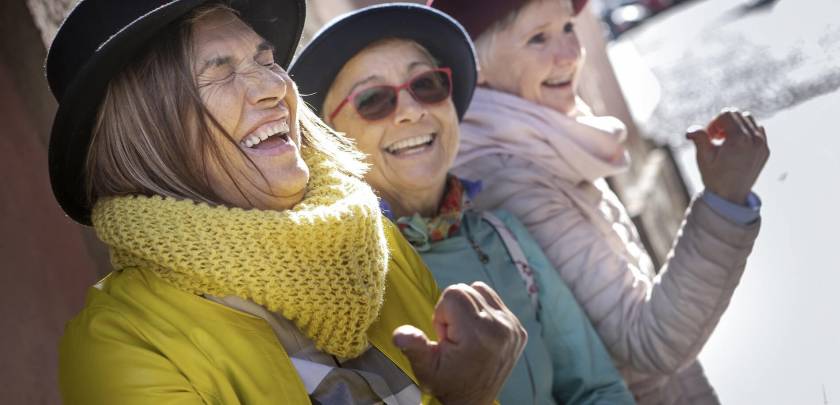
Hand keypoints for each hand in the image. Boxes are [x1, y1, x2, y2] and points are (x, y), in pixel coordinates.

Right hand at [393, 282, 526, 404]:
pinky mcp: (519, 329)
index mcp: (477, 335)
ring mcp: (513, 327)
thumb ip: (414, 347)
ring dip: (468, 307)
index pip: (454, 293)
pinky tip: (477, 333)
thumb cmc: (447, 384)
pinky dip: (482, 311)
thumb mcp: (426, 369)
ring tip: (465, 334)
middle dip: (453, 310)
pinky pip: (495, 301)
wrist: (473, 404)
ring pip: (481, 290)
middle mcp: (500, 328)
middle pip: (466, 289)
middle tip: (454, 338)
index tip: (445, 337)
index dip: (441, 313)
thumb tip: (399, 334)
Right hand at [687, 108, 769, 204]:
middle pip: (738, 114)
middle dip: (724, 123)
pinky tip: (737, 146)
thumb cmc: (714, 177)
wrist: (730, 197)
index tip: (711, 138)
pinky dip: (747, 133)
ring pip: (749, 119)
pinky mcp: (765, 150)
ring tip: (727, 142)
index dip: (714, 123)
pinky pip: (758, 130)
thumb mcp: (703, 158)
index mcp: (739, 139)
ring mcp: (762, 145)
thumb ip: (699, 139)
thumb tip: (691, 131)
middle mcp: (754, 139)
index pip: (726, 114)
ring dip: (736, 126)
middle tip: (716, 140)